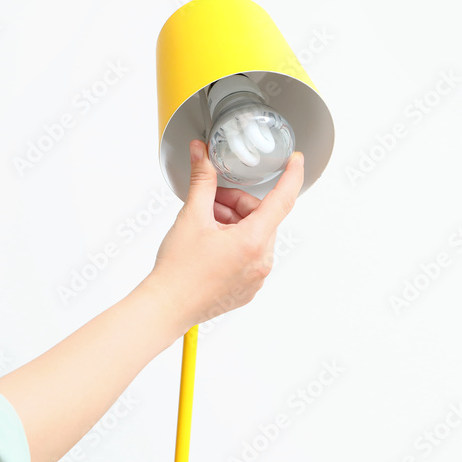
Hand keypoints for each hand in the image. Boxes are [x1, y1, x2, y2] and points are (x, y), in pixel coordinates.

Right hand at [143, 140, 304, 331]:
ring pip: (255, 236)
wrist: (166, 307)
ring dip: (234, 224)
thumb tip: (202, 155)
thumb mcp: (191, 216)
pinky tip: (211, 245)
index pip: (283, 200)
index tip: (296, 162)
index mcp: (252, 242)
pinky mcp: (249, 288)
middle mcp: (261, 262)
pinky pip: (250, 257)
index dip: (292, 176)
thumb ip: (202, 180)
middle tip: (210, 203)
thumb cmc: (177, 270)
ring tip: (205, 226)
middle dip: (236, 205)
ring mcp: (257, 278)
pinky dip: (235, 244)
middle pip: (261, 217)